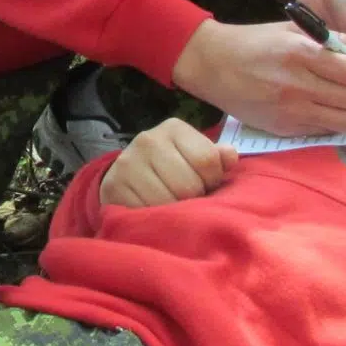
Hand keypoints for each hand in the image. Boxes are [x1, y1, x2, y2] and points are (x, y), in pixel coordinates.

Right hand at [103, 118, 238, 207]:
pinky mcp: (114, 187)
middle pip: (188, 185)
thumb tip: (231, 157)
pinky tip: (155, 210)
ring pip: (168, 202)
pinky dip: (155, 218)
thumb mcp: (193, 155)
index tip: (206, 184)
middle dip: (194, 198)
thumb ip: (215, 157)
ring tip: (172, 204)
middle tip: (187, 198)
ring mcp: (129, 163)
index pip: (207, 160)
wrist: (125, 176)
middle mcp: (148, 140)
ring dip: (175, 211)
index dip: (212, 180)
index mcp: (174, 128)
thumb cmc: (170, 166)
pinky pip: (147, 213)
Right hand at [172, 18, 345, 134]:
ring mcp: (290, 111)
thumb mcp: (293, 30)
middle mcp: (296, 85)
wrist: (212, 65)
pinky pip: (323, 131)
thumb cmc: (254, 42)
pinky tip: (329, 108)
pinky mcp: (283, 128)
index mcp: (299, 54)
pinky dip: (334, 121)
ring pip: (344, 121)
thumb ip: (334, 41)